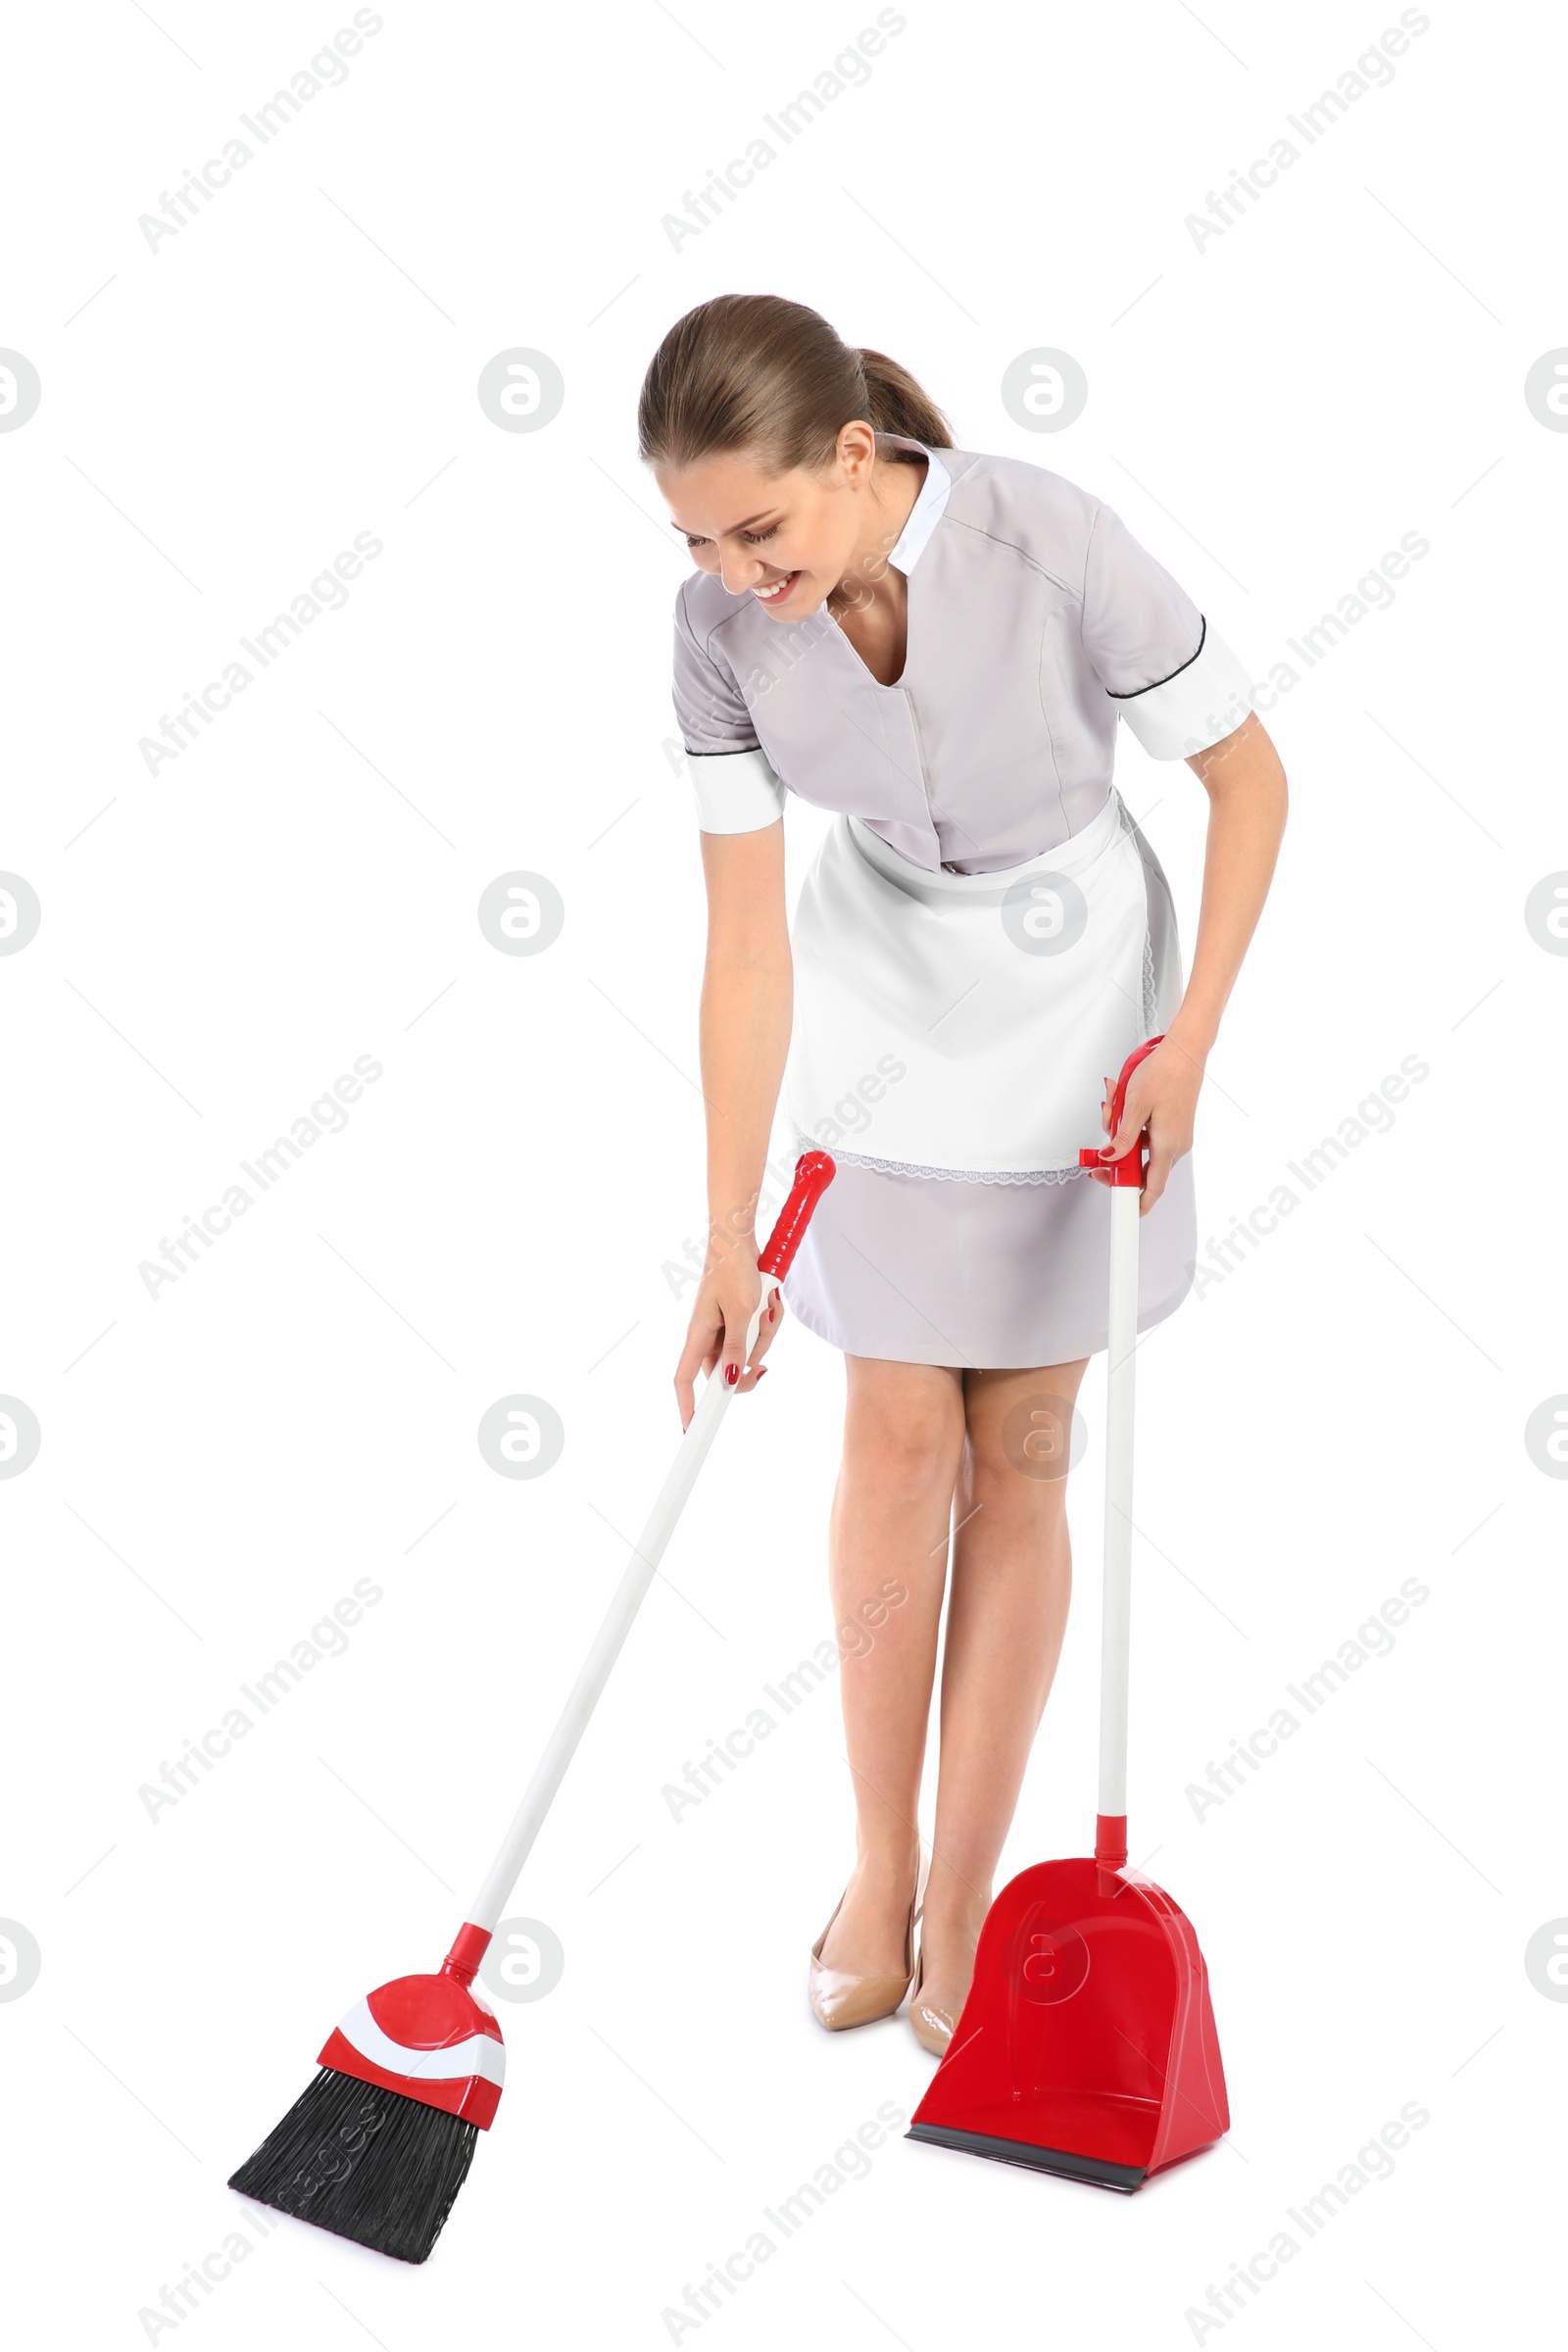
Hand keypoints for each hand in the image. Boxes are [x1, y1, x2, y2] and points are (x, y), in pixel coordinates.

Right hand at [673, 1244, 781, 1429]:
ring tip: (768, 1306)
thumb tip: (730, 1379)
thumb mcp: (739, 1311)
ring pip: (749, 1352)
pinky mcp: (739, 1320)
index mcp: (698, 1336)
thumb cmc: (733, 1269)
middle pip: (728, 1372)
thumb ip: (736, 1347)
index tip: (692, 1432)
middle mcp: (708, 1337)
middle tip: (766, 1351)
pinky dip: (768, 1322)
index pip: (684, 1381)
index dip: (686, 1408)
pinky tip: (770, 1301)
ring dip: (766, 1334)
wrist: (738, 1239)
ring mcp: (724, 1329)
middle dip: (753, 1362)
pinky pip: (757, 1335)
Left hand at [1097, 1035, 1204, 1213]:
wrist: (1185, 1052)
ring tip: (1112, 1108)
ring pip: (1141, 1149)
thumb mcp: (1134, 1107)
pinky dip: (1132, 1126)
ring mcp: (1176, 1136)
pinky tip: (1123, 1106)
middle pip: (1141, 1169)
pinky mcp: (1173, 1126)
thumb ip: (1122, 1138)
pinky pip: (1148, 1137)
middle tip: (1100, 1147)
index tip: (1124, 1212)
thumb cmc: (1164, 1073)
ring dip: (1121, 1135)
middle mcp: (1175, 1145)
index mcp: (1167, 1145)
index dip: (1137, 1204)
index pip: (1152, 1188)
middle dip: (1116, 1157)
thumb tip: (1110, 1159)